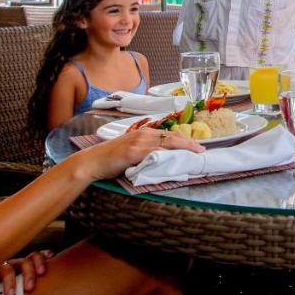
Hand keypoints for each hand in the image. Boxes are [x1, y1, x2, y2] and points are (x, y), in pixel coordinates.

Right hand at [79, 125, 203, 181]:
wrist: (92, 162)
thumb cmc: (111, 159)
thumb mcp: (132, 151)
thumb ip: (147, 152)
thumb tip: (164, 159)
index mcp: (144, 133)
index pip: (169, 134)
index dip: (185, 140)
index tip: (197, 146)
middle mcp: (143, 134)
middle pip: (172, 137)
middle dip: (189, 143)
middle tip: (202, 150)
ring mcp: (138, 142)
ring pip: (167, 143)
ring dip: (184, 149)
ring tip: (196, 155)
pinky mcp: (133, 152)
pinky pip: (155, 152)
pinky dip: (168, 155)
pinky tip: (177, 159)